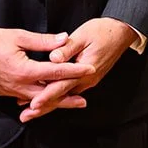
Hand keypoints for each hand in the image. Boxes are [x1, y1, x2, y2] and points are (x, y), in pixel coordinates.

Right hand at [0, 28, 96, 112]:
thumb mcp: (18, 36)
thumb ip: (43, 41)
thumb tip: (65, 39)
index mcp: (24, 70)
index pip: (56, 73)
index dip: (75, 71)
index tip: (90, 69)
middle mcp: (18, 85)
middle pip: (48, 95)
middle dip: (67, 98)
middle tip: (84, 101)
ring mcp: (9, 91)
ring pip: (36, 100)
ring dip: (53, 101)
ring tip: (69, 102)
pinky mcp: (3, 92)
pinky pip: (24, 98)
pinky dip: (37, 100)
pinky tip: (45, 99)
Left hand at [19, 17, 137, 122]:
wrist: (121, 32)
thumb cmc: (103, 31)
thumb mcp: (83, 35)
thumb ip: (67, 48)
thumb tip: (53, 58)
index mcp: (86, 70)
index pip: (62, 86)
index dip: (46, 95)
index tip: (33, 104)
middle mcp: (87, 79)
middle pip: (62, 97)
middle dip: (43, 108)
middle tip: (26, 116)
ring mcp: (88, 80)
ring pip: (65, 96)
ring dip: (48, 104)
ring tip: (31, 112)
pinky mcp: (87, 78)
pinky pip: (69, 91)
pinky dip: (56, 97)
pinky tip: (45, 99)